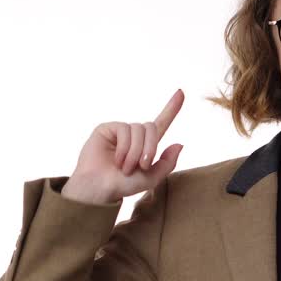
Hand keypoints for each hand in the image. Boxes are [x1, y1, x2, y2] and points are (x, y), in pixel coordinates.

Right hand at [62, 89, 184, 203]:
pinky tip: (117, 160)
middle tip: (142, 166)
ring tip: (125, 167)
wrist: (99, 189)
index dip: (172, 108)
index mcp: (146, 144)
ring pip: (139, 128)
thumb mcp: (151, 179)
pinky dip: (125, 147)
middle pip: (152, 127)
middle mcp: (134, 135)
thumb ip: (167, 164)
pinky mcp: (107, 128)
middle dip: (150, 148)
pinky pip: (124, 129)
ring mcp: (120, 131)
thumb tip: (180, 144)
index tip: (181, 92)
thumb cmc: (122, 185)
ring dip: (135, 152)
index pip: (162, 122)